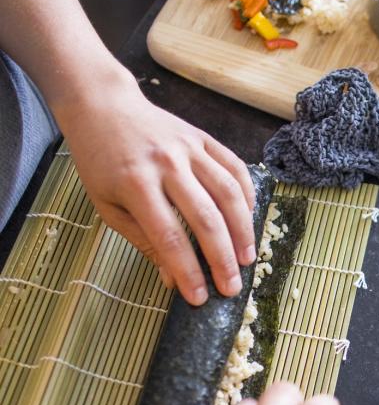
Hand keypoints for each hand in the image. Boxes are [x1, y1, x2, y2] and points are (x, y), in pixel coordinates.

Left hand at [53, 70, 256, 304]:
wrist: (103, 106)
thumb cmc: (101, 162)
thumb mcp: (108, 206)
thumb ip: (143, 241)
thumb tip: (172, 279)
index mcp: (135, 184)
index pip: (169, 237)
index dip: (187, 271)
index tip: (199, 297)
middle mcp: (167, 164)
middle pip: (205, 219)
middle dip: (222, 259)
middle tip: (232, 287)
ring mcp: (189, 148)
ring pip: (228, 194)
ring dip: (243, 231)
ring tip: (247, 258)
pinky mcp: (204, 139)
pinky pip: (235, 169)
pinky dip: (248, 196)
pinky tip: (251, 220)